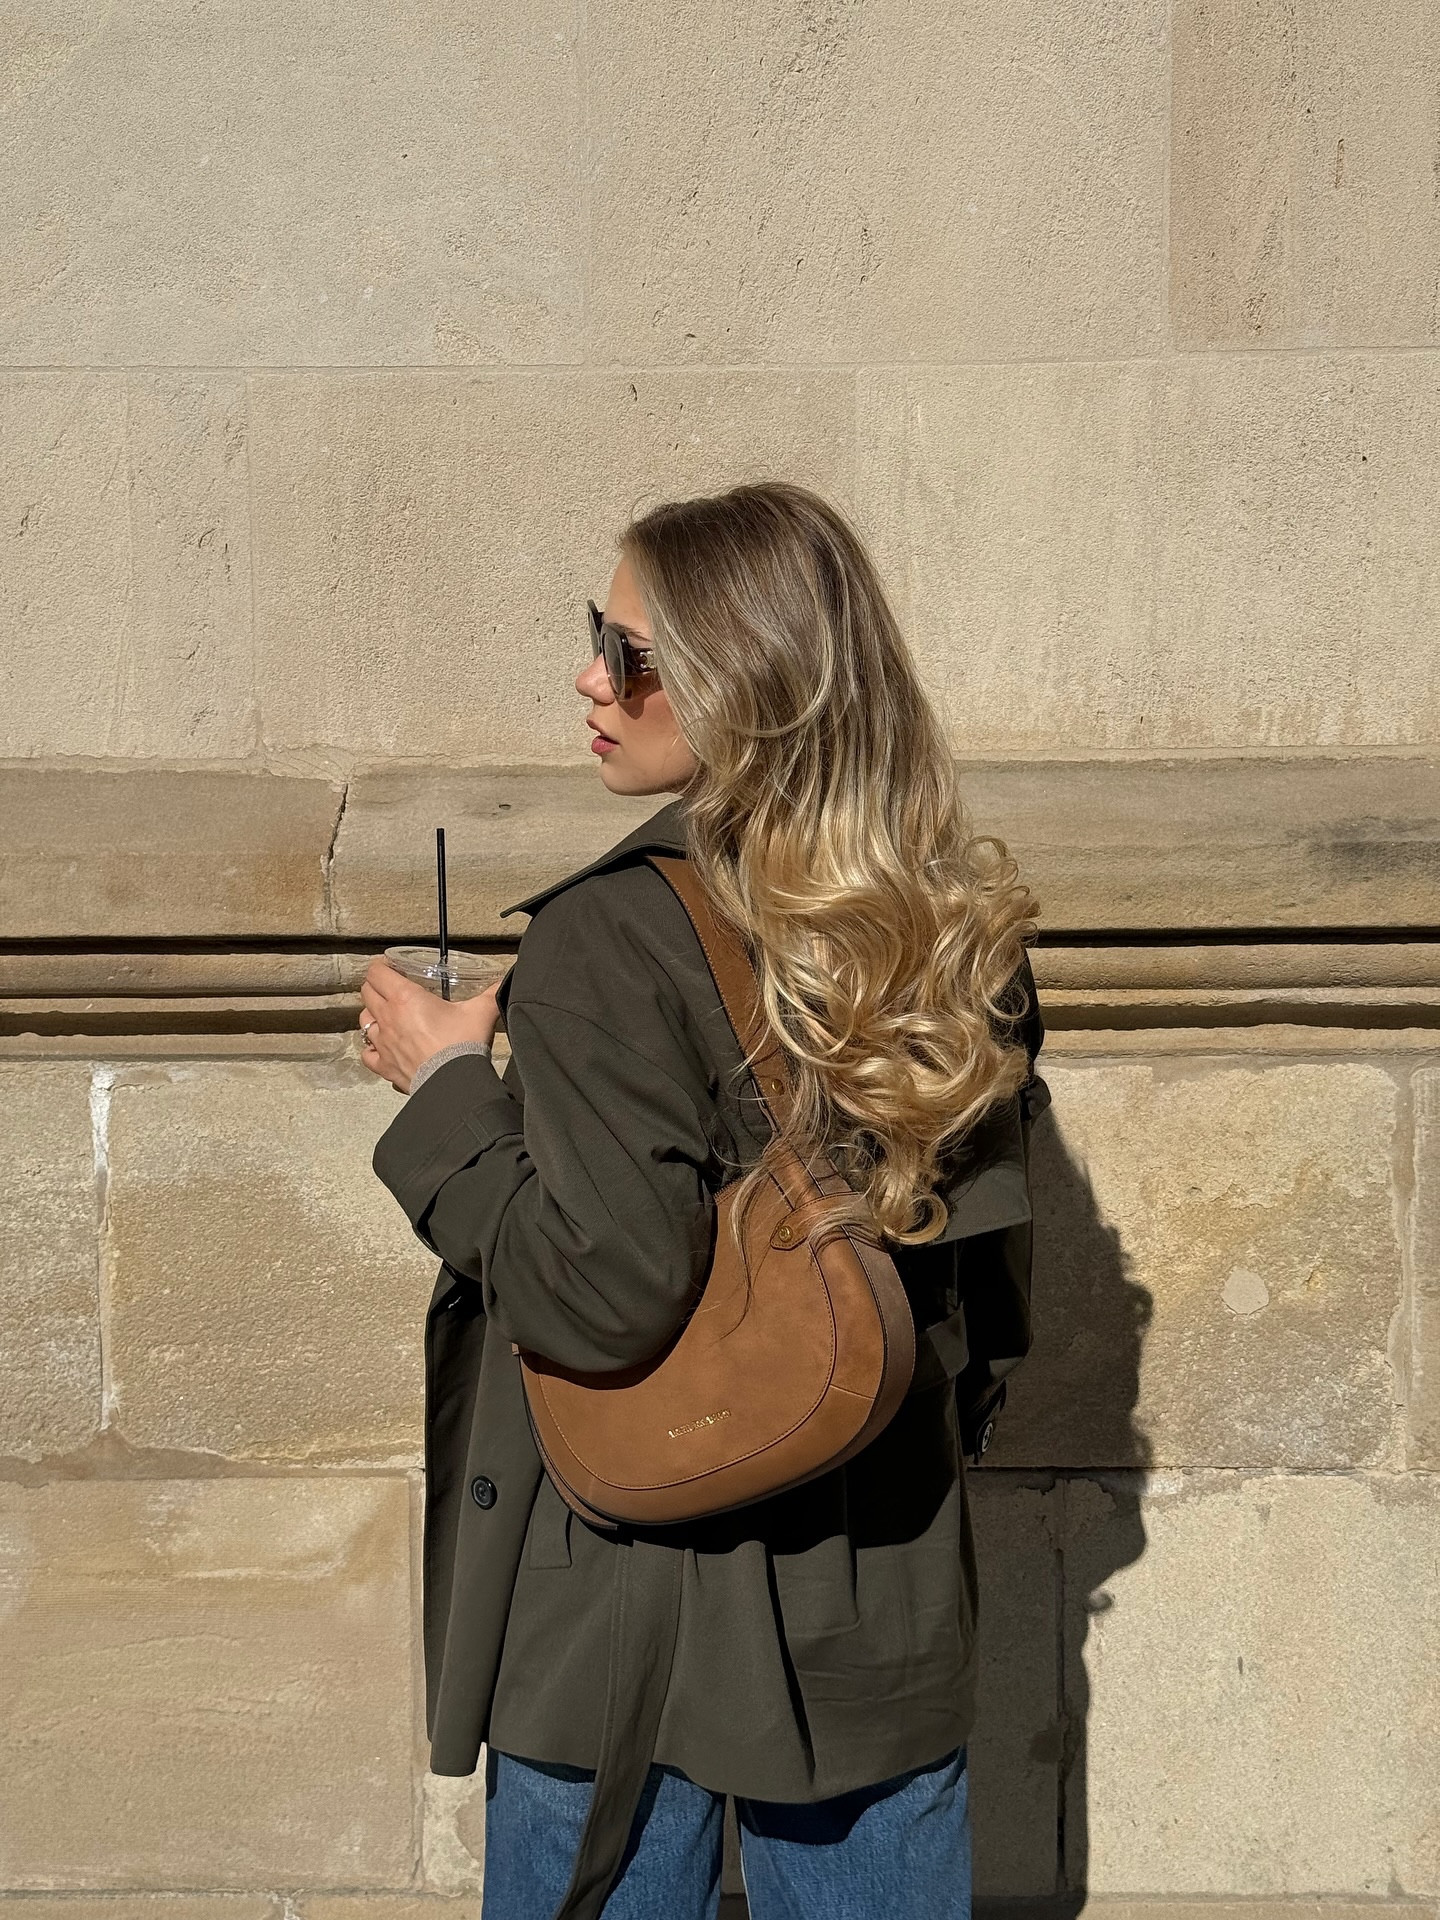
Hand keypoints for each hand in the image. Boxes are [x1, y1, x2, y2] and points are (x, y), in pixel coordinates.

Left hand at [358, 958, 503, 1094]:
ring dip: (372, 1014)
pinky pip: (367, 1053)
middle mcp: (388, 1018)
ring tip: (385, 1014)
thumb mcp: (481, 1011)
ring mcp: (382, 1044)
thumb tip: (502, 983)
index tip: (389, 965)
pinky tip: (382, 1047)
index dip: (380, 965)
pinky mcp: (384, 1066)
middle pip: (366, 993)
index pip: (377, 973)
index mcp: (405, 998)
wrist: (454, 1083)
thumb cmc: (462, 1045)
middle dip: (375, 986)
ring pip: (363, 1021)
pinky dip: (371, 1048)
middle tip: (390, 986)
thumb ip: (491, 993)